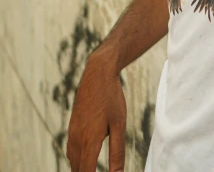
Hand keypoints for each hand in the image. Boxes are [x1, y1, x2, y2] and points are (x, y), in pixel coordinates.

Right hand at [66, 50, 126, 171]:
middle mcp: (77, 139)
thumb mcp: (119, 125)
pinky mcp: (71, 126)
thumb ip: (117, 152)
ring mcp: (72, 132)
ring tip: (90, 170)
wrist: (97, 73)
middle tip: (96, 171)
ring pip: (73, 161)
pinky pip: (71, 150)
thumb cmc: (111, 98)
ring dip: (80, 170)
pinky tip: (84, 160)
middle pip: (78, 170)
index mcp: (89, 141)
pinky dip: (76, 160)